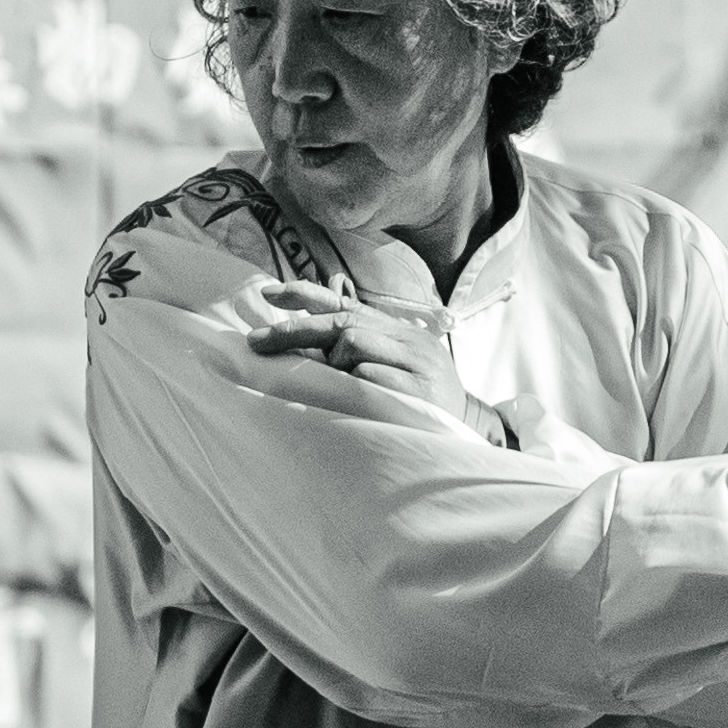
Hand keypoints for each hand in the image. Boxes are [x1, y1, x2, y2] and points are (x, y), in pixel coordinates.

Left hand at [248, 277, 470, 424]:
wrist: (470, 434)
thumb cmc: (421, 405)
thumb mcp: (393, 371)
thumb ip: (359, 353)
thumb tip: (308, 343)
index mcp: (402, 333)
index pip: (349, 304)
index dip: (307, 295)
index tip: (268, 293)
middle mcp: (410, 342)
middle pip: (343, 321)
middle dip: (294, 330)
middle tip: (257, 341)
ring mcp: (417, 364)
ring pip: (353, 343)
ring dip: (334, 364)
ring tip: (344, 388)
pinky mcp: (419, 392)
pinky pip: (368, 377)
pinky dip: (355, 385)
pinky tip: (359, 399)